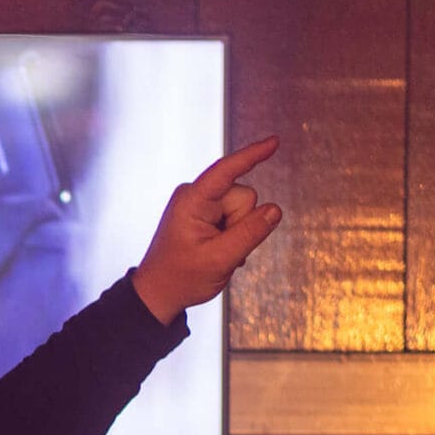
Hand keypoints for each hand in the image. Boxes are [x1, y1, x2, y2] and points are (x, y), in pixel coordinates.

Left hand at [130, 136, 283, 323]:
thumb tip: (275, 210)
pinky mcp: (206, 212)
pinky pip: (236, 216)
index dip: (252, 155)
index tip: (274, 142)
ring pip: (244, 208)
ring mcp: (201, 203)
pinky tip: (217, 251)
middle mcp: (196, 195)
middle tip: (221, 250)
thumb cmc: (181, 278)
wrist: (159, 292)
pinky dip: (233, 235)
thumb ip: (249, 234)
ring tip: (216, 252)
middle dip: (242, 224)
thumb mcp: (219, 260)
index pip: (226, 171)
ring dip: (238, 233)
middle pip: (244, 196)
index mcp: (192, 201)